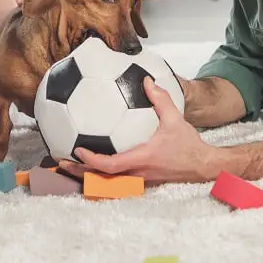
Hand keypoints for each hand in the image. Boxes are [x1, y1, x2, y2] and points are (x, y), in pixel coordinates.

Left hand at [58, 76, 218, 183]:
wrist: (202, 166)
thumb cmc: (188, 145)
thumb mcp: (175, 119)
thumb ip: (161, 99)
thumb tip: (146, 81)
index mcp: (142, 158)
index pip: (111, 164)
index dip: (92, 159)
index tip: (77, 149)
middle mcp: (137, 172)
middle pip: (101, 178)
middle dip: (79, 172)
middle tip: (60, 162)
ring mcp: (138, 179)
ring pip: (106, 181)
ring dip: (86, 175)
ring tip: (68, 165)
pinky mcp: (140, 180)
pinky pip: (115, 180)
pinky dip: (100, 174)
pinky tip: (90, 165)